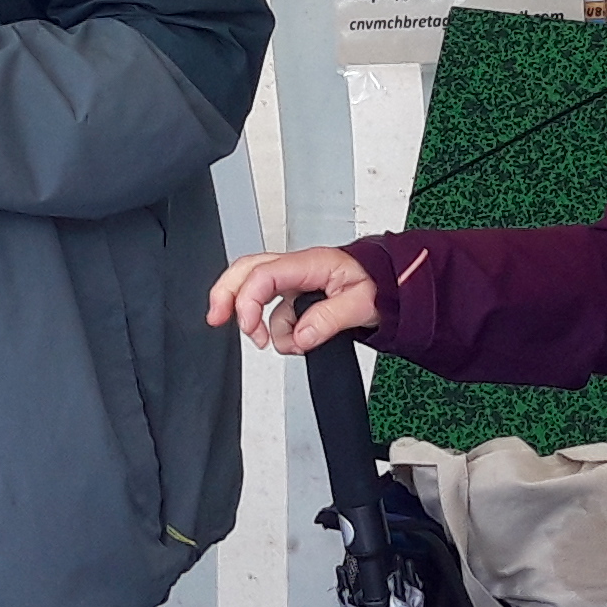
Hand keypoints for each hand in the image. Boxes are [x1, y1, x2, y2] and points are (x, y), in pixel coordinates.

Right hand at [208, 248, 375, 354]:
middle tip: (216, 319)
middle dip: (226, 294)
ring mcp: (294, 281)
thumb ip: (329, 318)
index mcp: (310, 263)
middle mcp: (297, 268)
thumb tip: (302, 335)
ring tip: (284, 343)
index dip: (248, 300)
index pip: (265, 274)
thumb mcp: (363, 303)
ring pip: (256, 294)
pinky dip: (279, 331)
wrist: (391, 285)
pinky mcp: (295, 296)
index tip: (250, 329)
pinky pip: (275, 313)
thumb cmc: (379, 284)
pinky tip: (296, 339)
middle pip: (245, 271)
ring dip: (263, 324)